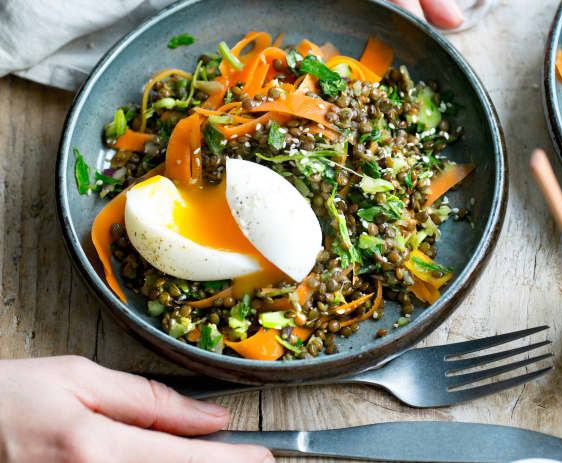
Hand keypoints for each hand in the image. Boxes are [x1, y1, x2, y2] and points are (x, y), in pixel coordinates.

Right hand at [0, 356, 272, 462]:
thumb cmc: (10, 399)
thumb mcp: (81, 380)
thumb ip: (151, 402)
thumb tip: (209, 416)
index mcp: (96, 449)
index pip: (184, 460)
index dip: (233, 461)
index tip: (264, 457)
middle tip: (244, 458)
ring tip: (204, 454)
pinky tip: (163, 461)